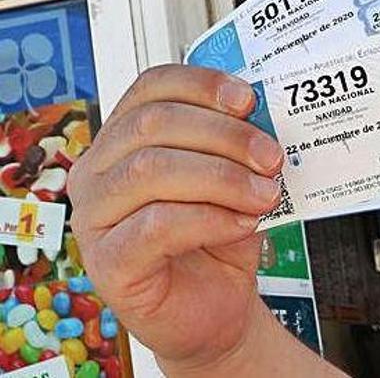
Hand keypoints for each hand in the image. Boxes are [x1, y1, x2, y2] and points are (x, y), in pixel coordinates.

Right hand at [67, 65, 284, 372]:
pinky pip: (157, 225)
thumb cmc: (219, 238)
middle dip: (224, 135)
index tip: (247, 99)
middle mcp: (99, 173)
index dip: (200, 85)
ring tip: (265, 195)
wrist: (216, 308)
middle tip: (271, 157)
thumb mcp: (235, 180)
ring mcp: (94, 218)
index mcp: (124, 140)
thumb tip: (265, 117)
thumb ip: (239, 147)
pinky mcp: (108, 263)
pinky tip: (243, 224)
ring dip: (222, 177)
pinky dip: (211, 219)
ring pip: (151, 170)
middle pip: (153, 125)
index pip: (150, 88)